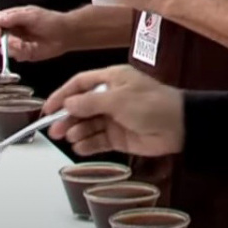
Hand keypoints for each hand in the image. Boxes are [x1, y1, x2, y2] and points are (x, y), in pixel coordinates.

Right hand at [0, 6, 71, 61]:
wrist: (66, 34)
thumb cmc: (51, 21)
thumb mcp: (32, 15)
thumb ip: (14, 17)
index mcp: (13, 17)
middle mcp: (13, 30)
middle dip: (4, 40)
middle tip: (14, 40)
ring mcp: (18, 42)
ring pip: (5, 48)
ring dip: (13, 48)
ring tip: (26, 45)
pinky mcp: (24, 53)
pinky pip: (15, 56)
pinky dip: (21, 54)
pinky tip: (31, 49)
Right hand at [43, 65, 184, 156]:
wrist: (180, 126)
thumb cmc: (150, 104)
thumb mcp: (118, 99)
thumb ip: (90, 103)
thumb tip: (67, 104)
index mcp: (112, 79)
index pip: (80, 84)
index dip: (62, 95)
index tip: (47, 108)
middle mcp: (111, 97)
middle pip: (81, 106)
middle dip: (67, 117)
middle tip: (54, 130)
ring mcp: (115, 118)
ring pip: (88, 124)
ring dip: (77, 131)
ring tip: (71, 138)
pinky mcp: (119, 136)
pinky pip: (98, 140)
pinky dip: (88, 144)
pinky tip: (80, 148)